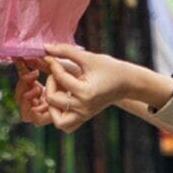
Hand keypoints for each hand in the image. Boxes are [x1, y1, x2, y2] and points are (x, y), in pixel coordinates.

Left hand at [24, 45, 156, 129]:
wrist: (127, 82)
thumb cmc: (110, 68)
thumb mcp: (88, 57)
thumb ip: (66, 51)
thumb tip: (46, 47)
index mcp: (85, 92)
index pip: (60, 78)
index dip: (53, 64)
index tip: (53, 57)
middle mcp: (83, 107)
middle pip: (52, 100)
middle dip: (50, 83)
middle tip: (57, 73)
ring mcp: (83, 115)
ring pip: (57, 120)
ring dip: (52, 105)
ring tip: (58, 90)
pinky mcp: (84, 117)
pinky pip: (65, 125)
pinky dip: (59, 115)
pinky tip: (62, 100)